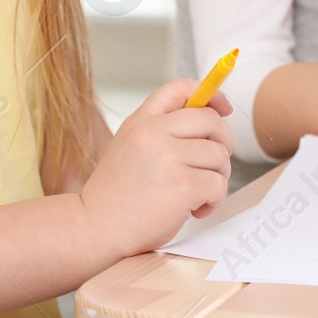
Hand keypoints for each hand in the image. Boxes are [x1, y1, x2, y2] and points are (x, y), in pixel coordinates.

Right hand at [77, 78, 232, 256]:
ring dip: (217, 178)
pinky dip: (214, 200)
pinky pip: (218, 184)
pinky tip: (195, 210)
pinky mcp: (182, 185)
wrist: (94, 229)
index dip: (210, 93)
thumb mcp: (131, 147)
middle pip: (211, 120)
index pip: (180, 88)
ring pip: (219, 155)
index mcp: (140, 121)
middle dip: (222, 143)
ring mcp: (168, 157)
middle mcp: (153, 132)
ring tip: (197, 196)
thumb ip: (162, 131)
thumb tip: (210, 119)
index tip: (223, 109)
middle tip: (213, 167)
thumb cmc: (116, 196)